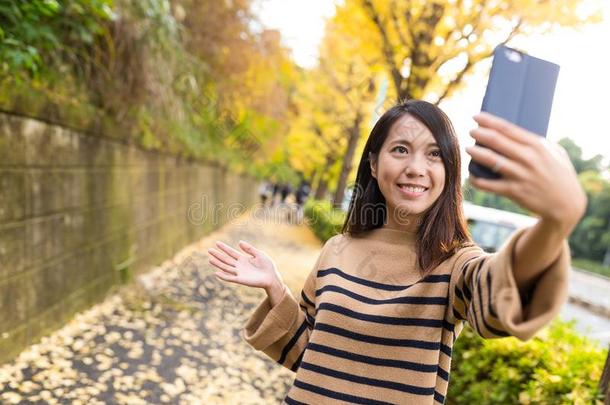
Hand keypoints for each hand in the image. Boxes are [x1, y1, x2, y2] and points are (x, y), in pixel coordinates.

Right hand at [207, 240, 283, 290]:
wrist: (272, 277)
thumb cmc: (267, 266)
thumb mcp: (259, 254)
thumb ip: (249, 249)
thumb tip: (239, 242)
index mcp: (243, 259)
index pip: (231, 252)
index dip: (224, 248)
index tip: (217, 243)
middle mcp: (239, 266)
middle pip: (226, 260)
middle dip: (218, 255)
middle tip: (209, 250)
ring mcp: (239, 273)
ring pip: (226, 268)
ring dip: (218, 264)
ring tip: (210, 259)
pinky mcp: (241, 280)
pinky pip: (230, 278)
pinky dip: (223, 276)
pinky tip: (216, 272)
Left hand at [465, 112, 586, 231]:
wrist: (566, 204)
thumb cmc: (560, 174)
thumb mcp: (555, 152)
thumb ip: (537, 142)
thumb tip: (515, 133)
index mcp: (537, 145)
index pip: (507, 128)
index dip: (489, 121)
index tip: (476, 116)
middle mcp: (528, 158)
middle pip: (496, 141)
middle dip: (480, 134)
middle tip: (471, 131)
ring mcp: (520, 175)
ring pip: (491, 160)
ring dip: (476, 153)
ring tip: (468, 149)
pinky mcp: (514, 191)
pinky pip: (489, 185)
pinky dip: (477, 179)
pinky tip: (471, 175)